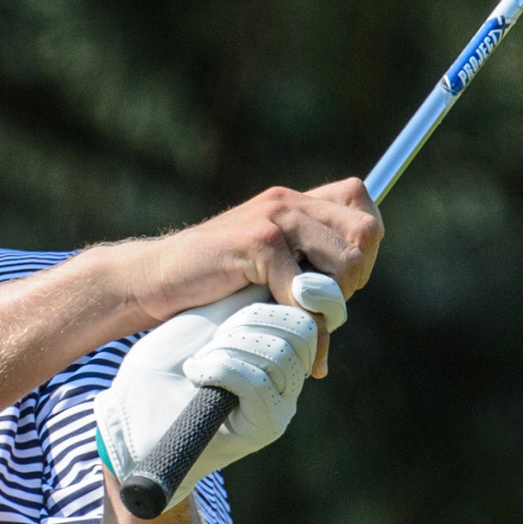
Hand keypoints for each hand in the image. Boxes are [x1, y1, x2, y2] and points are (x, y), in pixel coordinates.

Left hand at [95, 275, 345, 505]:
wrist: (132, 418)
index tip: (244, 291)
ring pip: (280, 354)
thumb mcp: (208, 320)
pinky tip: (197, 373)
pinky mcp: (265, 427)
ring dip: (231, 344)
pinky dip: (221, 367)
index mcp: (278, 348)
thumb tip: (290, 272)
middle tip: (215, 335)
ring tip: (202, 357)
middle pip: (301, 330)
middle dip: (252, 319)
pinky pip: (258, 381)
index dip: (281, 297)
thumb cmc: (162, 367)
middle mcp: (289, 378)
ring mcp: (281, 404)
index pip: (306, 312)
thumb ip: (249, 299)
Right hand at [118, 181, 380, 374]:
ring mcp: (274, 219)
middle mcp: (289, 202)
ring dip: (330, 301)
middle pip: (366, 233)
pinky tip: (275, 322)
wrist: (156, 278)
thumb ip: (304, 267)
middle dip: (352, 278)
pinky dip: (297, 315)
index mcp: (294, 202)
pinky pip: (305, 287)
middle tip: (319, 303)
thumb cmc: (212, 282)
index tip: (338, 277)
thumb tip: (351, 291)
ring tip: (299, 316)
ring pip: (344, 262)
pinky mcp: (257, 243)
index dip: (363, 246)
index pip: (362, 204)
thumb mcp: (267, 266)